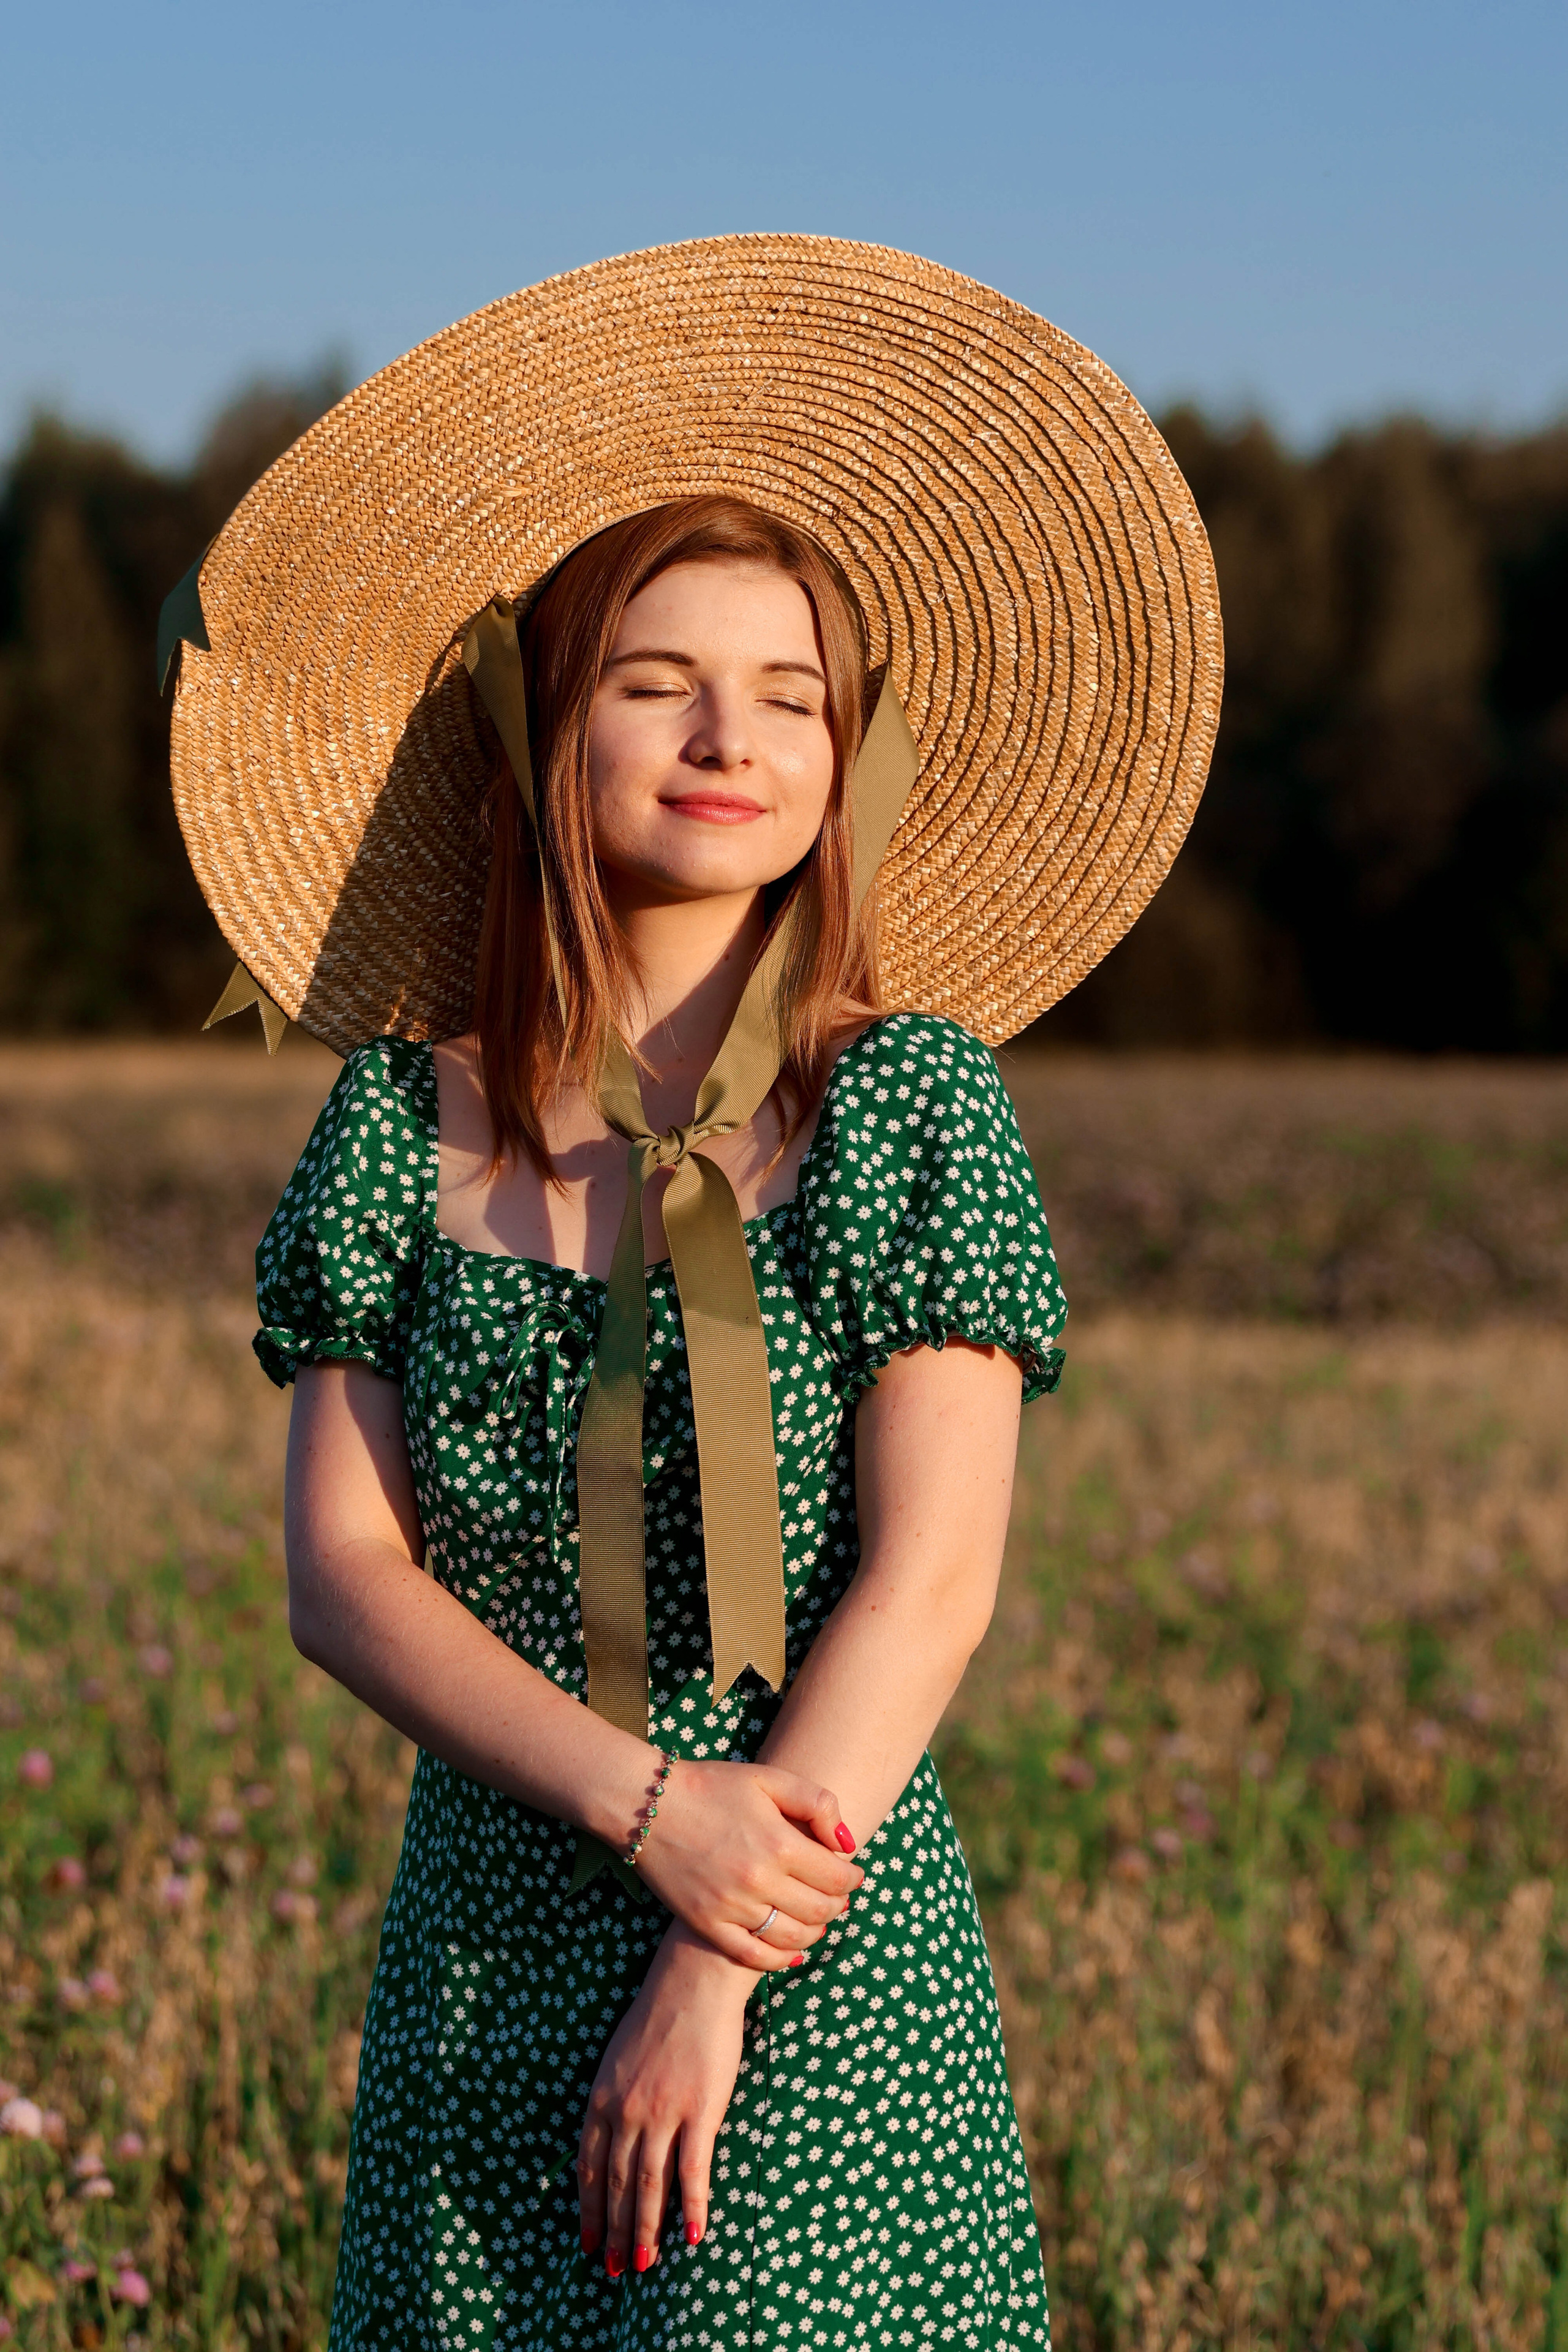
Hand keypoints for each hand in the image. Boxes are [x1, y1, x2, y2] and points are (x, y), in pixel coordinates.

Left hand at [577, 1922, 750, 2277]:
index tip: (587, 2244)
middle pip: (616, 2185)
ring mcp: (663, 2113)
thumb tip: (607, 2138)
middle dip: (614, 2232)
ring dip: (647, 2230)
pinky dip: (692, 2208)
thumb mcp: (617, 2057)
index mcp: (602, 2098)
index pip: (588, 2169)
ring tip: (646, 2264)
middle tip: (615, 2270)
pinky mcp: (701, 2111)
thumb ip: (611, 2099)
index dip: (587, 2211)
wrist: (696, 1980)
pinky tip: (693, 2235)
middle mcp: (627, 2111)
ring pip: (650, 2186)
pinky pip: (693, 2171)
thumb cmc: (659, 2014)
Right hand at [631, 1758, 861, 1967]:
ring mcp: (731, 1907)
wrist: (648, 1805)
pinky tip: (791, 1951)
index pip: (836, 1877)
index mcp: (779, 1842)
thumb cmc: (712, 1786)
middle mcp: (758, 1880)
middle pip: (820, 1911)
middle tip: (838, 1896)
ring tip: (817, 1919)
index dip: (853, 1878)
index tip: (854, 1873)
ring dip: (816, 1933)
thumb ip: (817, 1803)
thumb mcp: (769, 1778)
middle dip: (838, 1905)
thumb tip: (848, 1844)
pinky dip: (780, 1959)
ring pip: (793, 1939)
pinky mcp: (707, 1924)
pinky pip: (753, 1956)